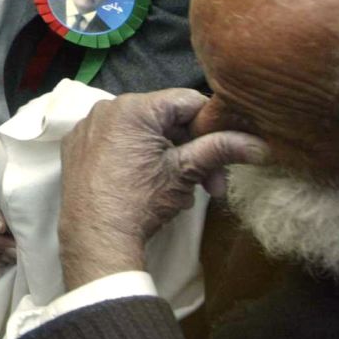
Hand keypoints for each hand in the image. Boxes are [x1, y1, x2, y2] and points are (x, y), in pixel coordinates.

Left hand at [59, 89, 268, 289]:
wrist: (97, 238)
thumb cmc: (142, 201)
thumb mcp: (186, 172)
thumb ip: (222, 150)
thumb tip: (261, 145)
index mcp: (133, 106)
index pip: (187, 101)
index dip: (211, 125)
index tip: (223, 153)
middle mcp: (106, 107)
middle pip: (164, 118)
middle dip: (191, 149)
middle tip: (210, 183)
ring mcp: (87, 126)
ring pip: (142, 132)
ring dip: (167, 156)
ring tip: (181, 191)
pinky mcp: (76, 146)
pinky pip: (115, 141)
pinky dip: (136, 157)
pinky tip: (148, 184)